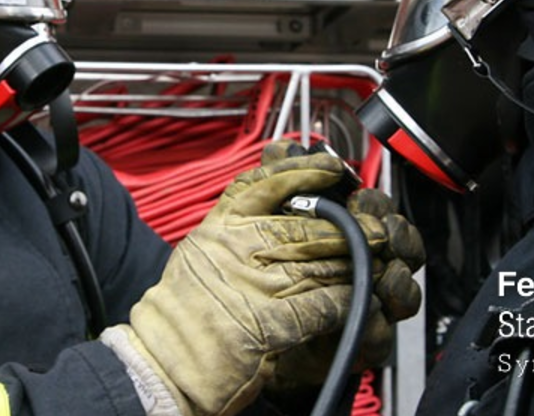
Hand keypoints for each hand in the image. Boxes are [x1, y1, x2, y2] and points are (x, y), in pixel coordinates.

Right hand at [101, 141, 395, 415]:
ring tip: (373, 260)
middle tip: (372, 225)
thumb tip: (275, 211)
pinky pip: (320, 304)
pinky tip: (356, 298)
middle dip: (344, 226)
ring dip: (352, 263)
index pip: (264, 185)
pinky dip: (343, 301)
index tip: (330, 168)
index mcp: (217, 228)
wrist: (160, 363)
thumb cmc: (181, 314)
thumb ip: (234, 230)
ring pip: (318, 263)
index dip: (303, 173)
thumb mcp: (201, 253)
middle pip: (302, 226)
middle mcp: (234, 249)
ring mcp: (251, 284)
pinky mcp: (268, 323)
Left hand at [268, 186, 424, 390]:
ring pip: (404, 287)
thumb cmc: (267, 274)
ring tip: (384, 276)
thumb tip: (281, 147)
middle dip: (396, 237)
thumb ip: (276, 180)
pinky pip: (384, 332)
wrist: (251, 334)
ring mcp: (369, 301)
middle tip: (381, 237)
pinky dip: (378, 325)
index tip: (359, 200)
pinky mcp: (362, 340)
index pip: (376, 209)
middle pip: (404, 244)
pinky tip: (367, 315)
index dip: (373, 203)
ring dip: (398, 279)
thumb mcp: (262, 222)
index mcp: (349, 231)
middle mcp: (366, 263)